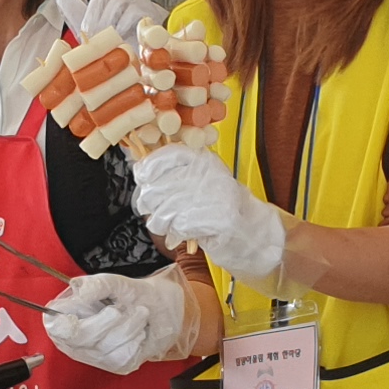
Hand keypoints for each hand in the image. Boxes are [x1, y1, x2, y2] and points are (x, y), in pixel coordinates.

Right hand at [42, 270, 191, 372]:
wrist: (162, 307)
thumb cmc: (132, 294)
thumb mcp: (114, 282)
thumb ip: (96, 285)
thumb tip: (79, 292)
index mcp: (67, 317)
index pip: (55, 327)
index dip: (65, 324)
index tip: (77, 317)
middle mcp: (76, 340)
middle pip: (79, 338)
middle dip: (105, 321)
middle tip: (119, 309)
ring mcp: (96, 356)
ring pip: (105, 347)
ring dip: (128, 326)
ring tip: (137, 315)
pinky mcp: (116, 366)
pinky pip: (122, 356)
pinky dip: (135, 339)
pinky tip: (138, 331)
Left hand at [50, 0, 165, 42]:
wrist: (133, 64)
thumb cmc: (113, 49)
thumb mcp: (88, 29)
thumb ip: (73, 7)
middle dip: (98, 16)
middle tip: (104, 33)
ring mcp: (136, 0)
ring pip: (114, 3)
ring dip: (111, 25)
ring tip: (119, 38)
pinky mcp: (147, 9)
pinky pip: (129, 15)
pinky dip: (126, 31)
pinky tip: (131, 37)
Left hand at [129, 143, 287, 284]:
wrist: (250, 230)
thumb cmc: (218, 205)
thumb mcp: (199, 179)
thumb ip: (174, 172)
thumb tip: (139, 169)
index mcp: (203, 159)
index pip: (166, 155)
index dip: (147, 169)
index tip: (142, 179)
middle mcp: (207, 173)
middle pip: (157, 187)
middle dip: (149, 203)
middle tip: (153, 209)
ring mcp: (211, 195)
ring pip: (162, 210)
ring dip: (159, 222)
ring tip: (168, 224)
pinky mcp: (213, 219)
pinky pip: (176, 226)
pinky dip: (174, 233)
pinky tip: (181, 232)